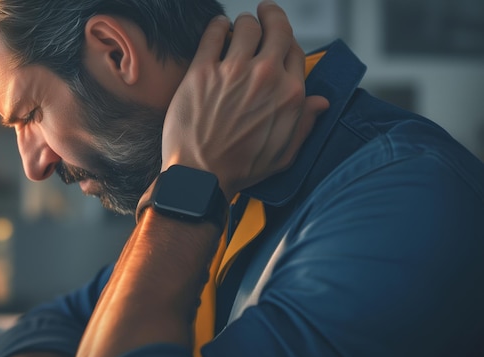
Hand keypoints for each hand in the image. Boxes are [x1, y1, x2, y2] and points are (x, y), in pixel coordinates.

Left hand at [161, 0, 329, 200]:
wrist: (200, 176)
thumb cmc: (240, 169)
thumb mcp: (284, 154)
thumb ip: (304, 124)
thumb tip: (320, 102)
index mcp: (289, 95)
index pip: (295, 50)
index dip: (287, 41)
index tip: (279, 39)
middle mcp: (265, 77)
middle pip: (275, 28)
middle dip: (271, 16)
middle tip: (264, 11)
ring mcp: (233, 71)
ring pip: (246, 26)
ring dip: (244, 23)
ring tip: (238, 27)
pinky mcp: (203, 71)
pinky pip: (214, 32)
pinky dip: (218, 25)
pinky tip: (219, 27)